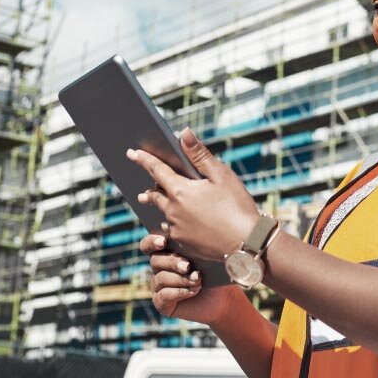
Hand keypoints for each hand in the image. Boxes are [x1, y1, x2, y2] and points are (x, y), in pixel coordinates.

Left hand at [129, 127, 260, 261]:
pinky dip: (172, 224)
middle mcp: (172, 211)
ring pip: (163, 214)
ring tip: (161, 209)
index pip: (156, 170)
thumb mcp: (221, 175)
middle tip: (142, 192)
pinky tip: (178, 224)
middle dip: (149, 190)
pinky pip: (172, 231)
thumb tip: (183, 133)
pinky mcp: (183, 244)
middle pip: (155, 196)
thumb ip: (199, 154)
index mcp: (180, 191)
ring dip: (161, 208)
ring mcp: (176, 229)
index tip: (131, 153)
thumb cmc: (237, 206)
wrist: (246, 243)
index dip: (143, 160)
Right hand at [141, 232, 240, 324]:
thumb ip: (197, 248)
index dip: (152, 242)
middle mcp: (159, 268)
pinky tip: (192, 291)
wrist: (223, 298)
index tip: (163, 242)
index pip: (148, 244)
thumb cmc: (215, 272)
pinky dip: (179, 292)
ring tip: (197, 280)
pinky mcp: (161, 303)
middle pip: (155, 260)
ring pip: (161, 278)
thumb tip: (194, 239)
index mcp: (166, 252)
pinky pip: (163, 296)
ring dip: (180, 279)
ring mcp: (158, 286)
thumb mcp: (208, 258)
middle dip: (172, 262)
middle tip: (187, 266)